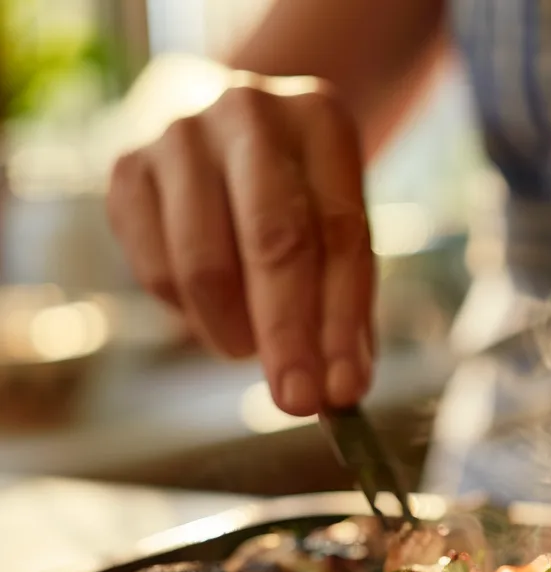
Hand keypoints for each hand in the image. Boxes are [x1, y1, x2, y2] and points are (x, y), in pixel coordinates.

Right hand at [106, 78, 373, 415]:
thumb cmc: (299, 195)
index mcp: (321, 122)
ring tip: (248, 352)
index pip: (340, 233)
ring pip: (206, 262)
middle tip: (296, 401)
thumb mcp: (338, 230)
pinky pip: (155, 269)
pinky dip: (187, 311)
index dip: (342, 319)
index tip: (343, 389)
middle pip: (273, 240)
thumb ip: (347, 307)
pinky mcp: (127, 170)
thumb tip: (344, 391)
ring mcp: (181, 136)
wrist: (223, 127)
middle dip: (287, 334)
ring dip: (232, 330)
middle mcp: (251, 115)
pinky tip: (212, 313)